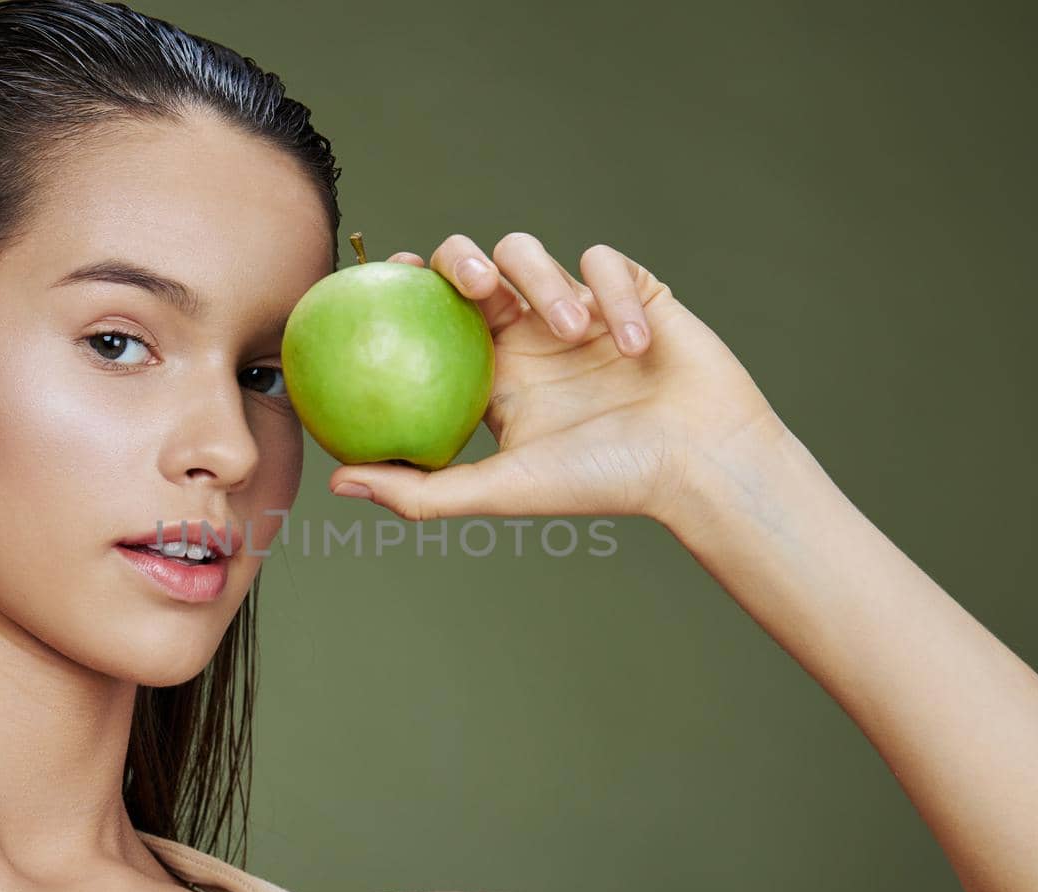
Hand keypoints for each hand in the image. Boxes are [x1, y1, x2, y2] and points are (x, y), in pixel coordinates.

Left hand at [326, 232, 788, 527]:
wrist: (701, 465)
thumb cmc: (606, 482)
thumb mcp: (506, 488)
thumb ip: (422, 491)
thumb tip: (336, 484)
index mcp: (494, 371)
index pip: (432, 315)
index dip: (399, 288)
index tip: (378, 278)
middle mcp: (529, 333)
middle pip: (473, 264)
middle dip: (460, 257)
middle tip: (469, 284)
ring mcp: (579, 306)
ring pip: (533, 255)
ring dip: (548, 285)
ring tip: (578, 335)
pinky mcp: (631, 288)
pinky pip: (605, 261)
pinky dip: (614, 295)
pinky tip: (633, 340)